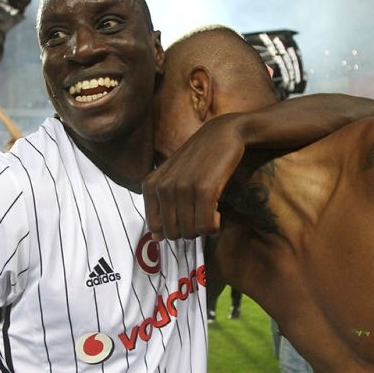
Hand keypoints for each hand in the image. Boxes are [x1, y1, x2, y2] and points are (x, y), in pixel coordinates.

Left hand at [143, 115, 244, 239]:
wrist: (223, 133)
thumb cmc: (198, 159)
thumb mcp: (172, 179)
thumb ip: (160, 206)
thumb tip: (155, 239)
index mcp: (150, 185)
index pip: (156, 228)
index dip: (175, 227)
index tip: (188, 213)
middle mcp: (162, 187)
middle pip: (173, 234)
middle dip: (190, 230)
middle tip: (202, 212)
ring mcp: (182, 189)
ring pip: (190, 233)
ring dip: (204, 228)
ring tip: (211, 210)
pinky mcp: (204, 190)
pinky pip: (206, 228)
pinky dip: (215, 226)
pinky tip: (218, 211)